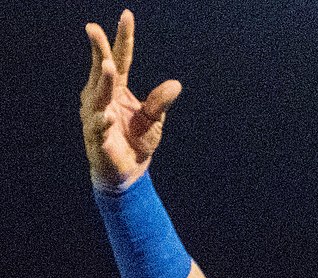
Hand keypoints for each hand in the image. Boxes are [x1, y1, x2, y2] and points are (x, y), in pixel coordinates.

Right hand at [80, 10, 181, 188]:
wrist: (128, 173)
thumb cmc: (136, 142)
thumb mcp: (153, 121)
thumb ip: (160, 102)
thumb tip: (175, 84)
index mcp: (116, 89)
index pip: (120, 59)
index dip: (123, 38)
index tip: (126, 15)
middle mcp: (101, 98)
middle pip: (102, 70)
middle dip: (99, 50)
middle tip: (94, 29)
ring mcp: (96, 116)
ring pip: (98, 95)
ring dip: (103, 81)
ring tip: (108, 66)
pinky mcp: (96, 138)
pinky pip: (99, 128)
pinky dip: (103, 122)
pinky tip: (109, 117)